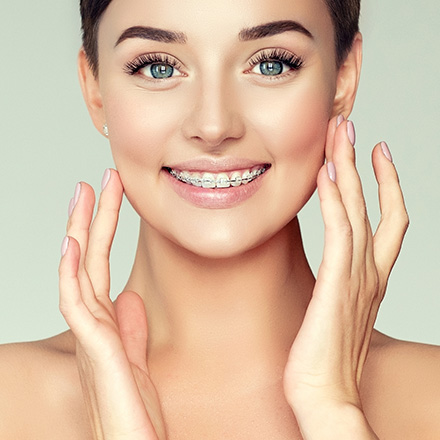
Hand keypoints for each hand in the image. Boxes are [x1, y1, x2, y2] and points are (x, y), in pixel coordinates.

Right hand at [59, 170, 166, 439]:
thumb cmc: (133, 408)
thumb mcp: (138, 358)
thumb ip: (132, 328)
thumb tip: (131, 299)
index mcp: (107, 321)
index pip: (101, 265)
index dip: (104, 230)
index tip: (111, 198)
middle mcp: (95, 322)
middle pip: (90, 258)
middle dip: (93, 218)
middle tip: (98, 180)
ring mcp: (92, 334)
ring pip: (80, 271)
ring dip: (80, 231)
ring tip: (83, 193)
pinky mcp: (96, 349)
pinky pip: (77, 304)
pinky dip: (70, 272)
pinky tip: (72, 243)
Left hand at [283, 117, 407, 438]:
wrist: (324, 393)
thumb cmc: (326, 357)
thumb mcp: (338, 312)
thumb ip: (340, 287)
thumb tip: (331, 273)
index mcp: (371, 278)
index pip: (388, 221)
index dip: (385, 185)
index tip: (374, 156)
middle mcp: (370, 272)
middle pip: (376, 205)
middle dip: (365, 163)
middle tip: (352, 129)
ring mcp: (357, 276)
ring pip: (359, 209)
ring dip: (349, 167)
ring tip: (340, 133)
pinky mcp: (337, 283)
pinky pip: (340, 231)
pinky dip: (337, 200)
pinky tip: (328, 173)